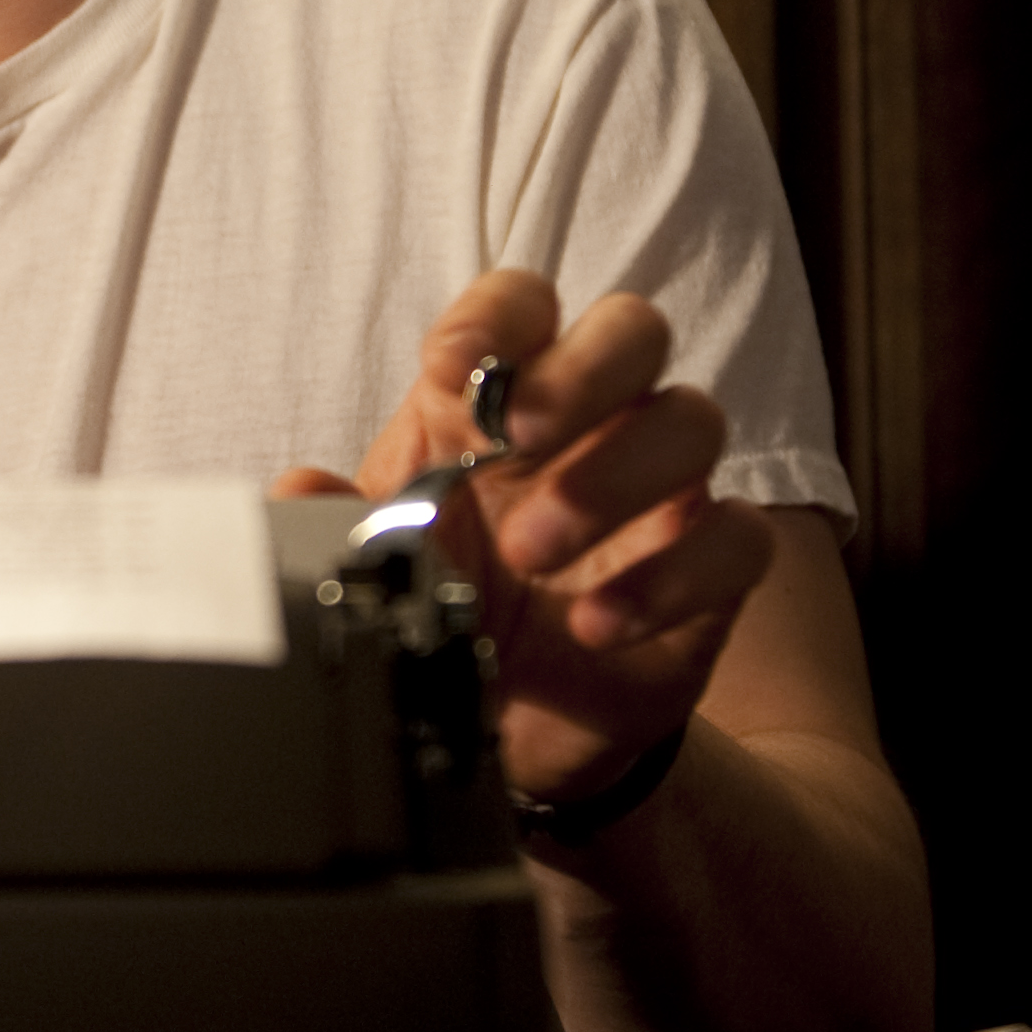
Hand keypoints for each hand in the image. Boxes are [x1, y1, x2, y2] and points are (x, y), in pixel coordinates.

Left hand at [273, 270, 777, 808]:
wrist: (511, 727)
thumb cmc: (452, 605)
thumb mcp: (385, 561)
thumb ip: (338, 521)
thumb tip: (296, 488)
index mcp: (508, 395)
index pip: (526, 304)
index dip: (497, 314)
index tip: (450, 363)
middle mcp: (598, 422)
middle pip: (633, 330)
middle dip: (581, 369)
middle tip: (516, 433)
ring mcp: (664, 490)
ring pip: (691, 420)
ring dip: (612, 476)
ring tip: (532, 551)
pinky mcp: (713, 568)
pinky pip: (736, 540)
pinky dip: (671, 577)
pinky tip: (596, 623)